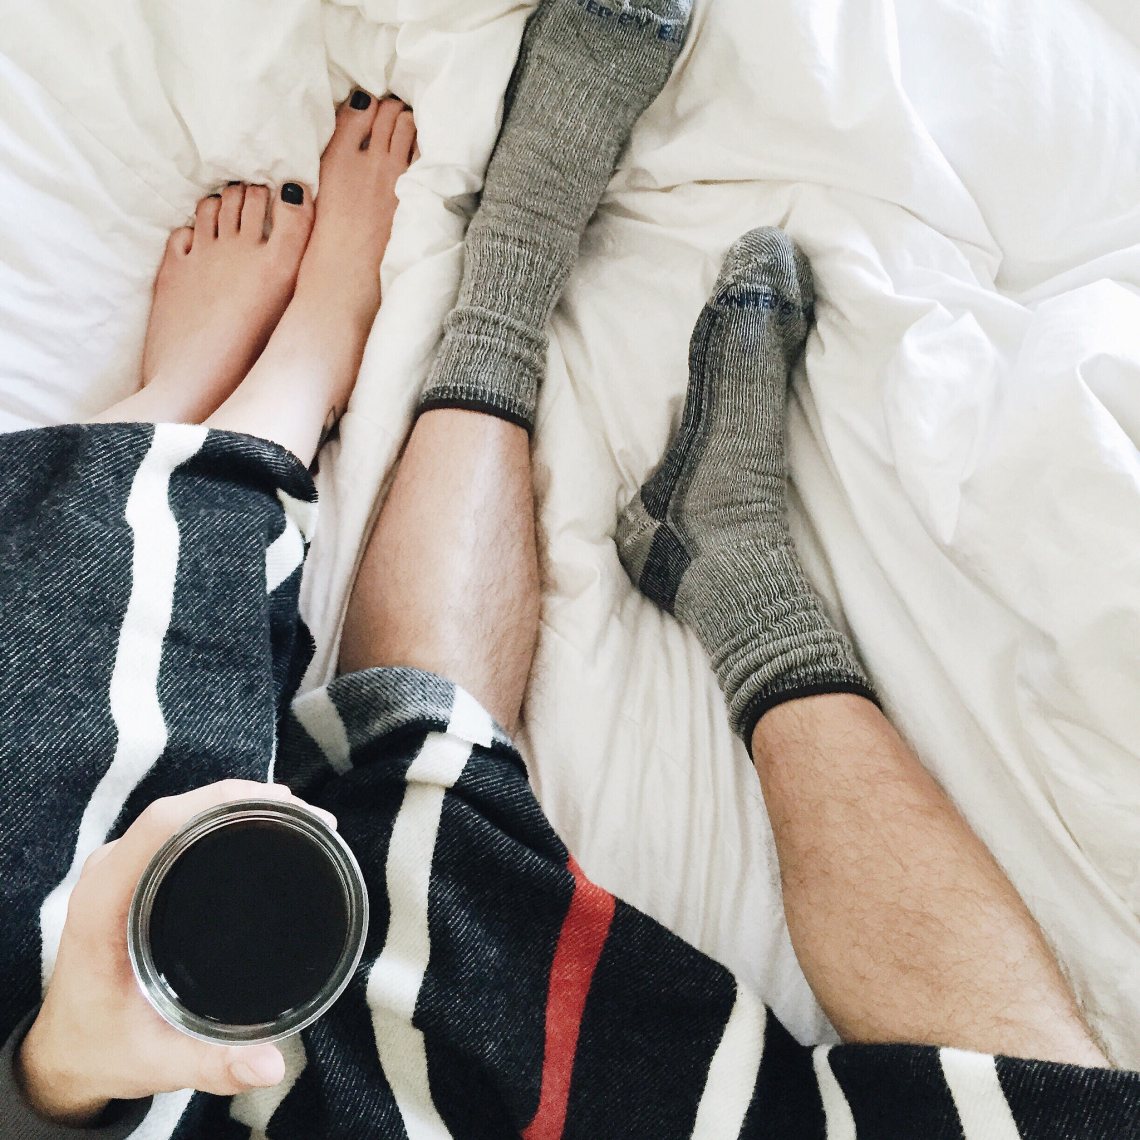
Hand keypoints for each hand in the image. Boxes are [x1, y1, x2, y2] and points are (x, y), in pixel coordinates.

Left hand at [17, 780, 336, 1125]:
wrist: (69, 1051)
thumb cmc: (105, 1048)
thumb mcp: (157, 1061)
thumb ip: (213, 1065)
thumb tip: (271, 1064)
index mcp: (103, 907)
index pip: (159, 827)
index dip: (221, 802)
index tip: (281, 807)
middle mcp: (108, 877)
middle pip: (177, 809)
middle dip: (248, 800)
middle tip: (312, 818)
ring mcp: (120, 870)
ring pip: (181, 811)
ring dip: (240, 805)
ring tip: (301, 819)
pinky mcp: (134, 872)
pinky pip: (179, 826)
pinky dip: (225, 817)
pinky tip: (265, 826)